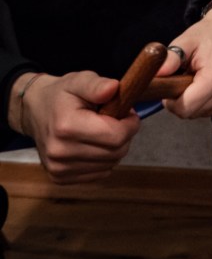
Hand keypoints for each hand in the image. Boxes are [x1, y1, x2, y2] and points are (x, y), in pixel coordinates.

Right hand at [13, 71, 139, 183]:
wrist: (34, 112)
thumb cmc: (62, 95)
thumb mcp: (79, 80)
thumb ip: (97, 85)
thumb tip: (113, 88)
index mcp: (66, 126)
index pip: (117, 136)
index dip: (130, 124)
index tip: (127, 113)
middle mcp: (60, 152)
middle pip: (117, 152)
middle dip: (124, 135)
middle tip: (115, 120)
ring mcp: (58, 168)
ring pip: (111, 164)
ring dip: (115, 148)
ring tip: (102, 131)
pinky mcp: (59, 178)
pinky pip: (100, 173)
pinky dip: (104, 159)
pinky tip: (93, 144)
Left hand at [155, 5, 211, 118]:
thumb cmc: (211, 33)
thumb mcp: (186, 41)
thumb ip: (170, 58)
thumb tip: (156, 74)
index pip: (186, 109)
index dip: (173, 102)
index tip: (173, 87)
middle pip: (197, 113)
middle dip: (188, 100)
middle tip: (189, 80)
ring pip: (210, 112)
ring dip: (203, 100)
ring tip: (204, 79)